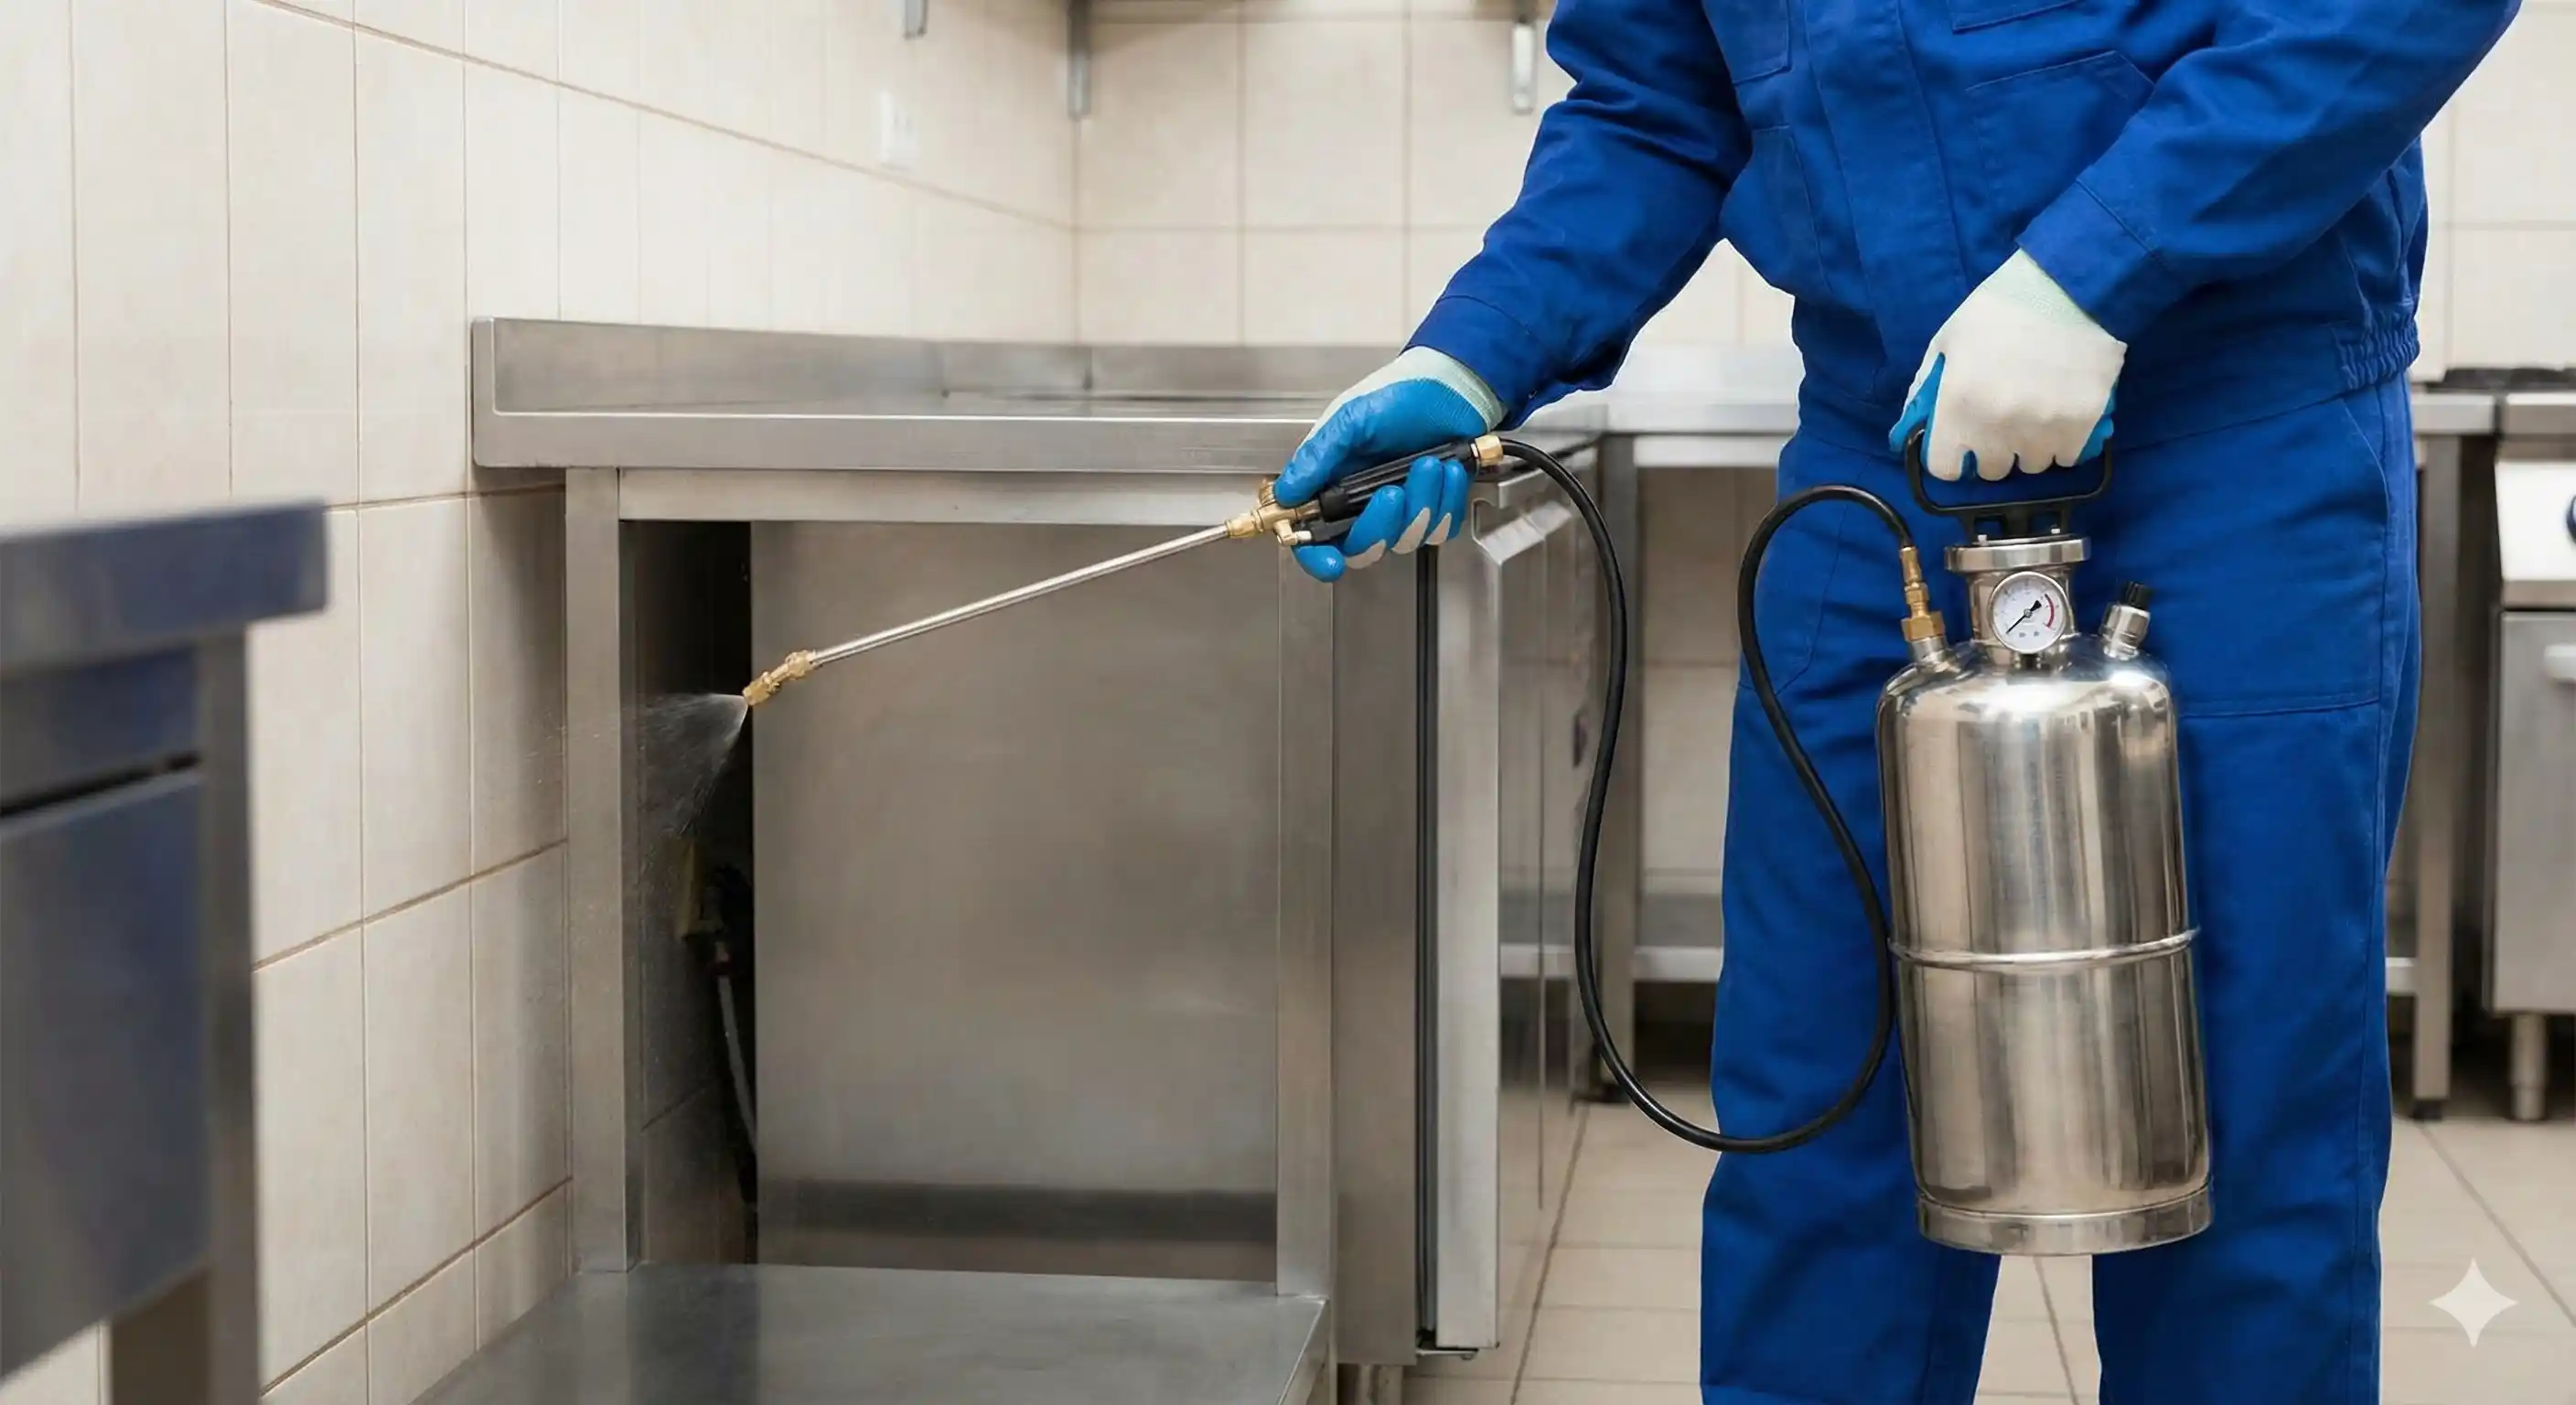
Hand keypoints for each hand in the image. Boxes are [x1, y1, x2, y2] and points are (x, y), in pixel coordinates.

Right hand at [1275, 348, 1503, 581]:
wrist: (1449, 385)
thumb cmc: (1397, 395)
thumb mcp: (1349, 420)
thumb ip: (1316, 459)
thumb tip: (1285, 494)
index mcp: (1332, 485)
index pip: (1314, 536)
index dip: (1316, 555)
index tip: (1329, 561)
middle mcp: (1362, 504)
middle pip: (1362, 548)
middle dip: (1381, 525)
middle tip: (1393, 491)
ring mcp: (1400, 510)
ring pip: (1406, 540)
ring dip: (1421, 502)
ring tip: (1428, 463)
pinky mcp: (1434, 508)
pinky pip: (1440, 527)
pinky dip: (1446, 500)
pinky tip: (1446, 470)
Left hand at [1892, 251, 2122, 481]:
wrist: (2071, 287)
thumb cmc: (2002, 308)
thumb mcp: (1948, 338)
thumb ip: (1927, 383)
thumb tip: (1916, 420)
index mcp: (1958, 405)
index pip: (1945, 468)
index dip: (1951, 459)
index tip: (1961, 447)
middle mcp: (1997, 427)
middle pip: (1992, 471)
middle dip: (1993, 451)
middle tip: (2002, 423)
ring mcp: (2041, 429)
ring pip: (2032, 466)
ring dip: (2030, 448)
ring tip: (2035, 416)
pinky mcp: (2081, 425)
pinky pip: (2066, 458)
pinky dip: (2063, 444)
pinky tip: (2061, 417)